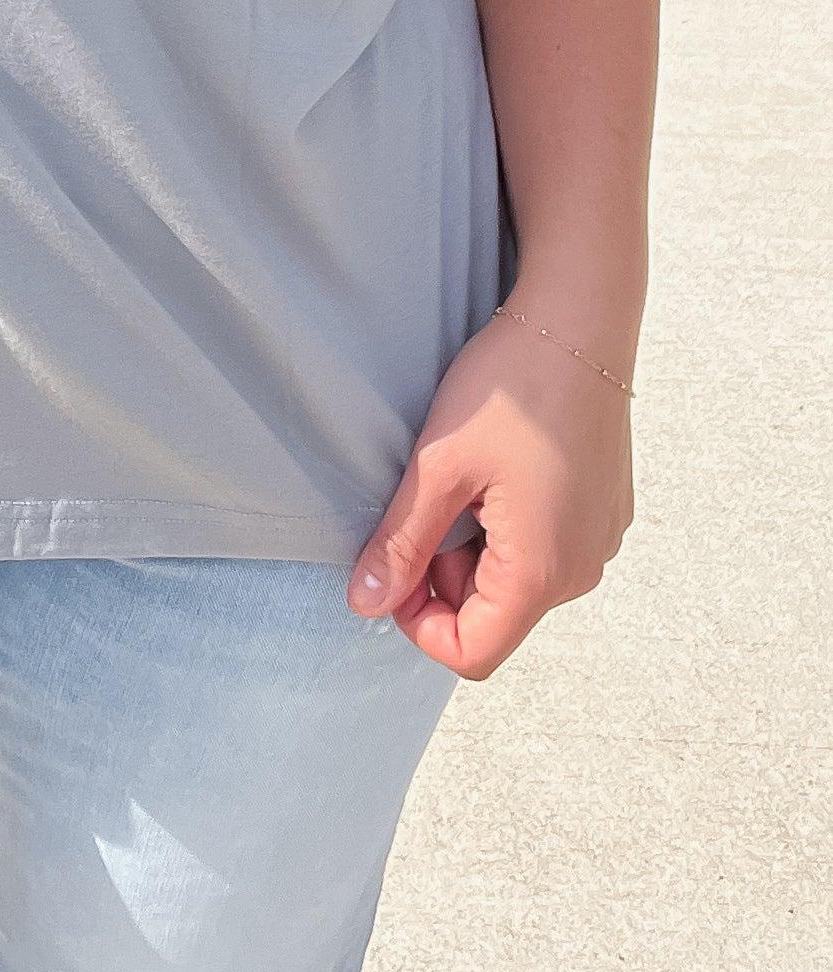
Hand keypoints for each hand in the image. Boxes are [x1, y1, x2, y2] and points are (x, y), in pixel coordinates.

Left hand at [346, 298, 635, 678]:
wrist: (580, 318)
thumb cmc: (511, 387)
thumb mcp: (439, 464)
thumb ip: (401, 542)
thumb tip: (365, 604)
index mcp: (543, 572)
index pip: (473, 653)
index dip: (419, 622)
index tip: (395, 560)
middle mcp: (582, 569)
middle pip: (494, 615)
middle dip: (444, 575)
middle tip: (426, 498)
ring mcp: (600, 539)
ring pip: (517, 579)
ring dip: (474, 545)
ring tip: (463, 473)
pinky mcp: (605, 510)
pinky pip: (546, 546)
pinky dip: (508, 523)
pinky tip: (499, 463)